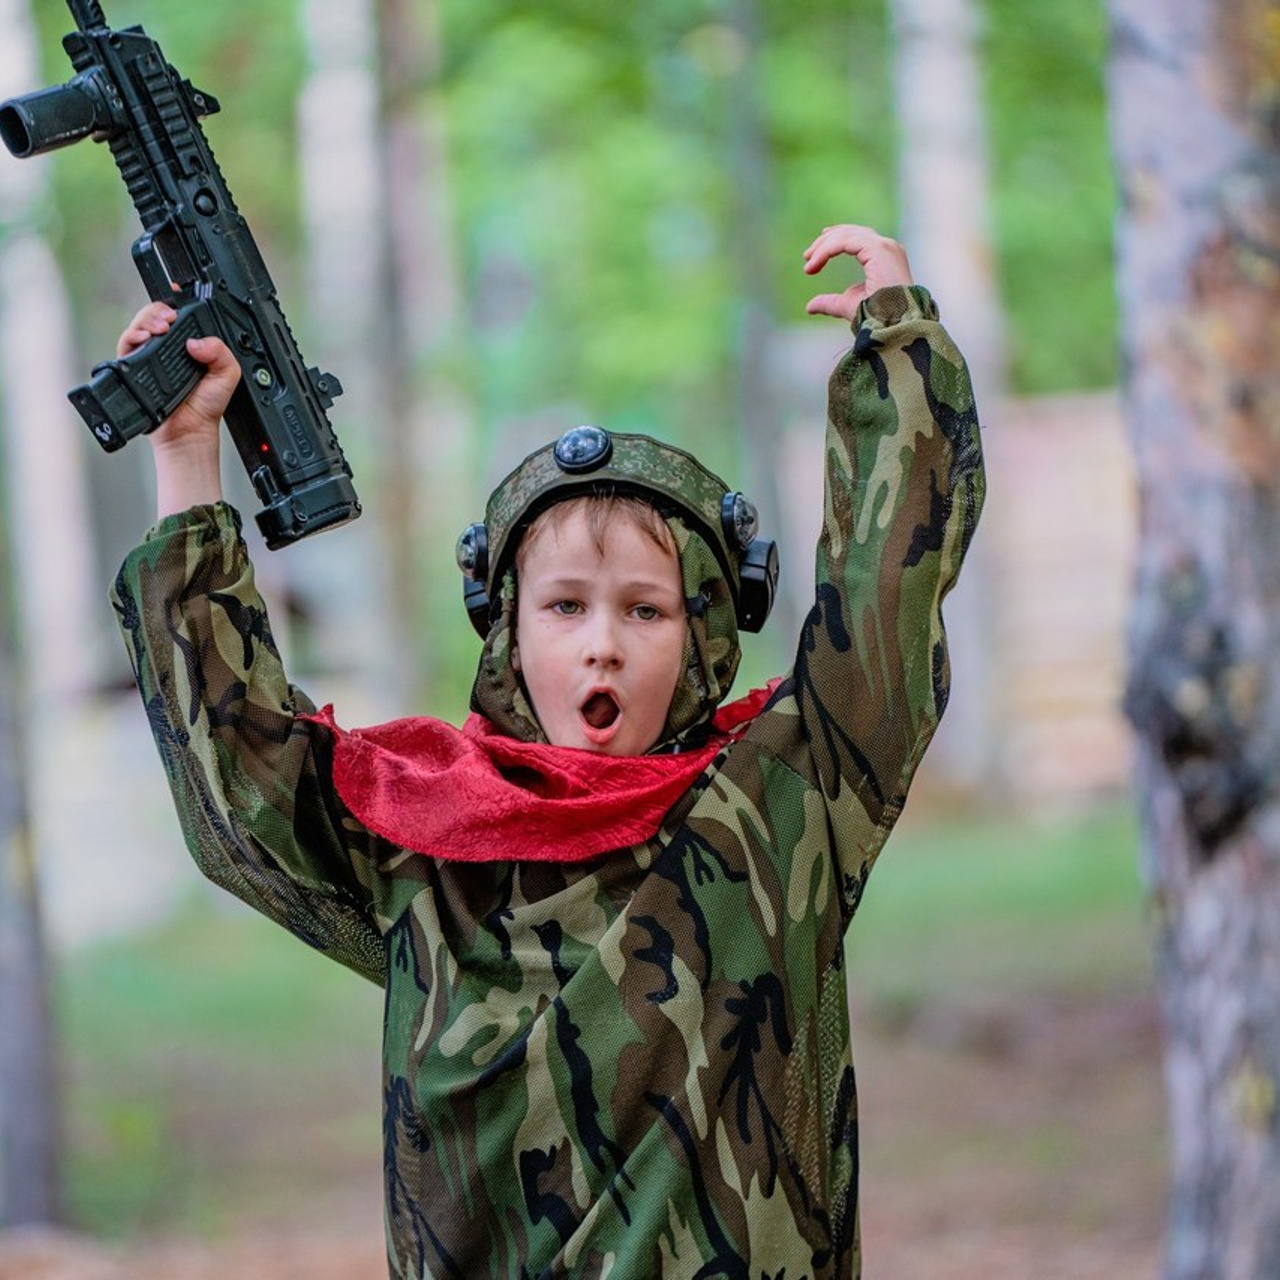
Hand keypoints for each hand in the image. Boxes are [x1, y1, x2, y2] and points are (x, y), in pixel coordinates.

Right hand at [117, 301, 240, 514]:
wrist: (190, 432)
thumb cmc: (206, 407)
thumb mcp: (227, 375)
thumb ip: (221, 354)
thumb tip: (197, 343)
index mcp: (188, 347)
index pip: (179, 317)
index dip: (175, 303)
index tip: (178, 294)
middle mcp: (166, 349)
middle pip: (154, 316)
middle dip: (159, 310)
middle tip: (169, 318)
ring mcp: (148, 358)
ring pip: (139, 326)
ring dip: (146, 319)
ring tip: (159, 326)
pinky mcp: (133, 368)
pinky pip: (125, 345)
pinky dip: (132, 336)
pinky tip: (144, 337)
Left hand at [803, 225, 913, 320]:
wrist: (891, 325)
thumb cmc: (875, 317)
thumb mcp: (846, 306)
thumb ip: (829, 303)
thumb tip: (809, 307)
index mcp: (883, 257)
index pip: (856, 239)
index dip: (832, 244)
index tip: (812, 258)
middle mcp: (887, 248)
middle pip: (851, 232)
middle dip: (826, 241)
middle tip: (807, 256)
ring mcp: (885, 247)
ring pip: (847, 235)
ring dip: (824, 245)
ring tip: (808, 260)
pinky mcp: (879, 249)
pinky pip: (847, 241)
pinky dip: (828, 250)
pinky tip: (815, 262)